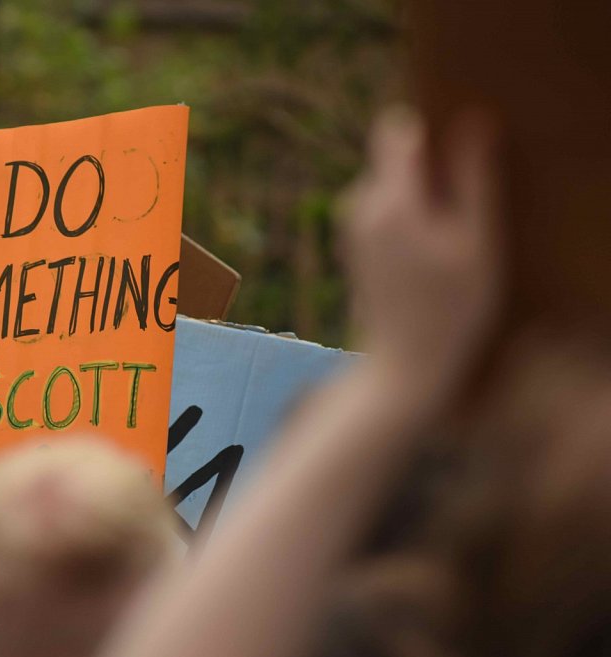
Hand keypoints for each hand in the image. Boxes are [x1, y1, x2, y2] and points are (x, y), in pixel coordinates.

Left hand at [340, 108, 503, 396]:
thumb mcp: (476, 242)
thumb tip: (473, 119)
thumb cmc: (451, 308)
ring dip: (417, 203)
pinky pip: (381, 213)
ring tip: (442, 247)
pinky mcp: (351, 248)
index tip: (453, 160)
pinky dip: (404, 223)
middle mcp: (358, 207)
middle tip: (455, 222)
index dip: (427, 131)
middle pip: (394, 161)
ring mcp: (350, 229)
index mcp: (390, 200)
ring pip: (388, 189)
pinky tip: (424, 261)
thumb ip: (473, 179)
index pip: (395, 130)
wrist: (405, 367)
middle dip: (426, 175)